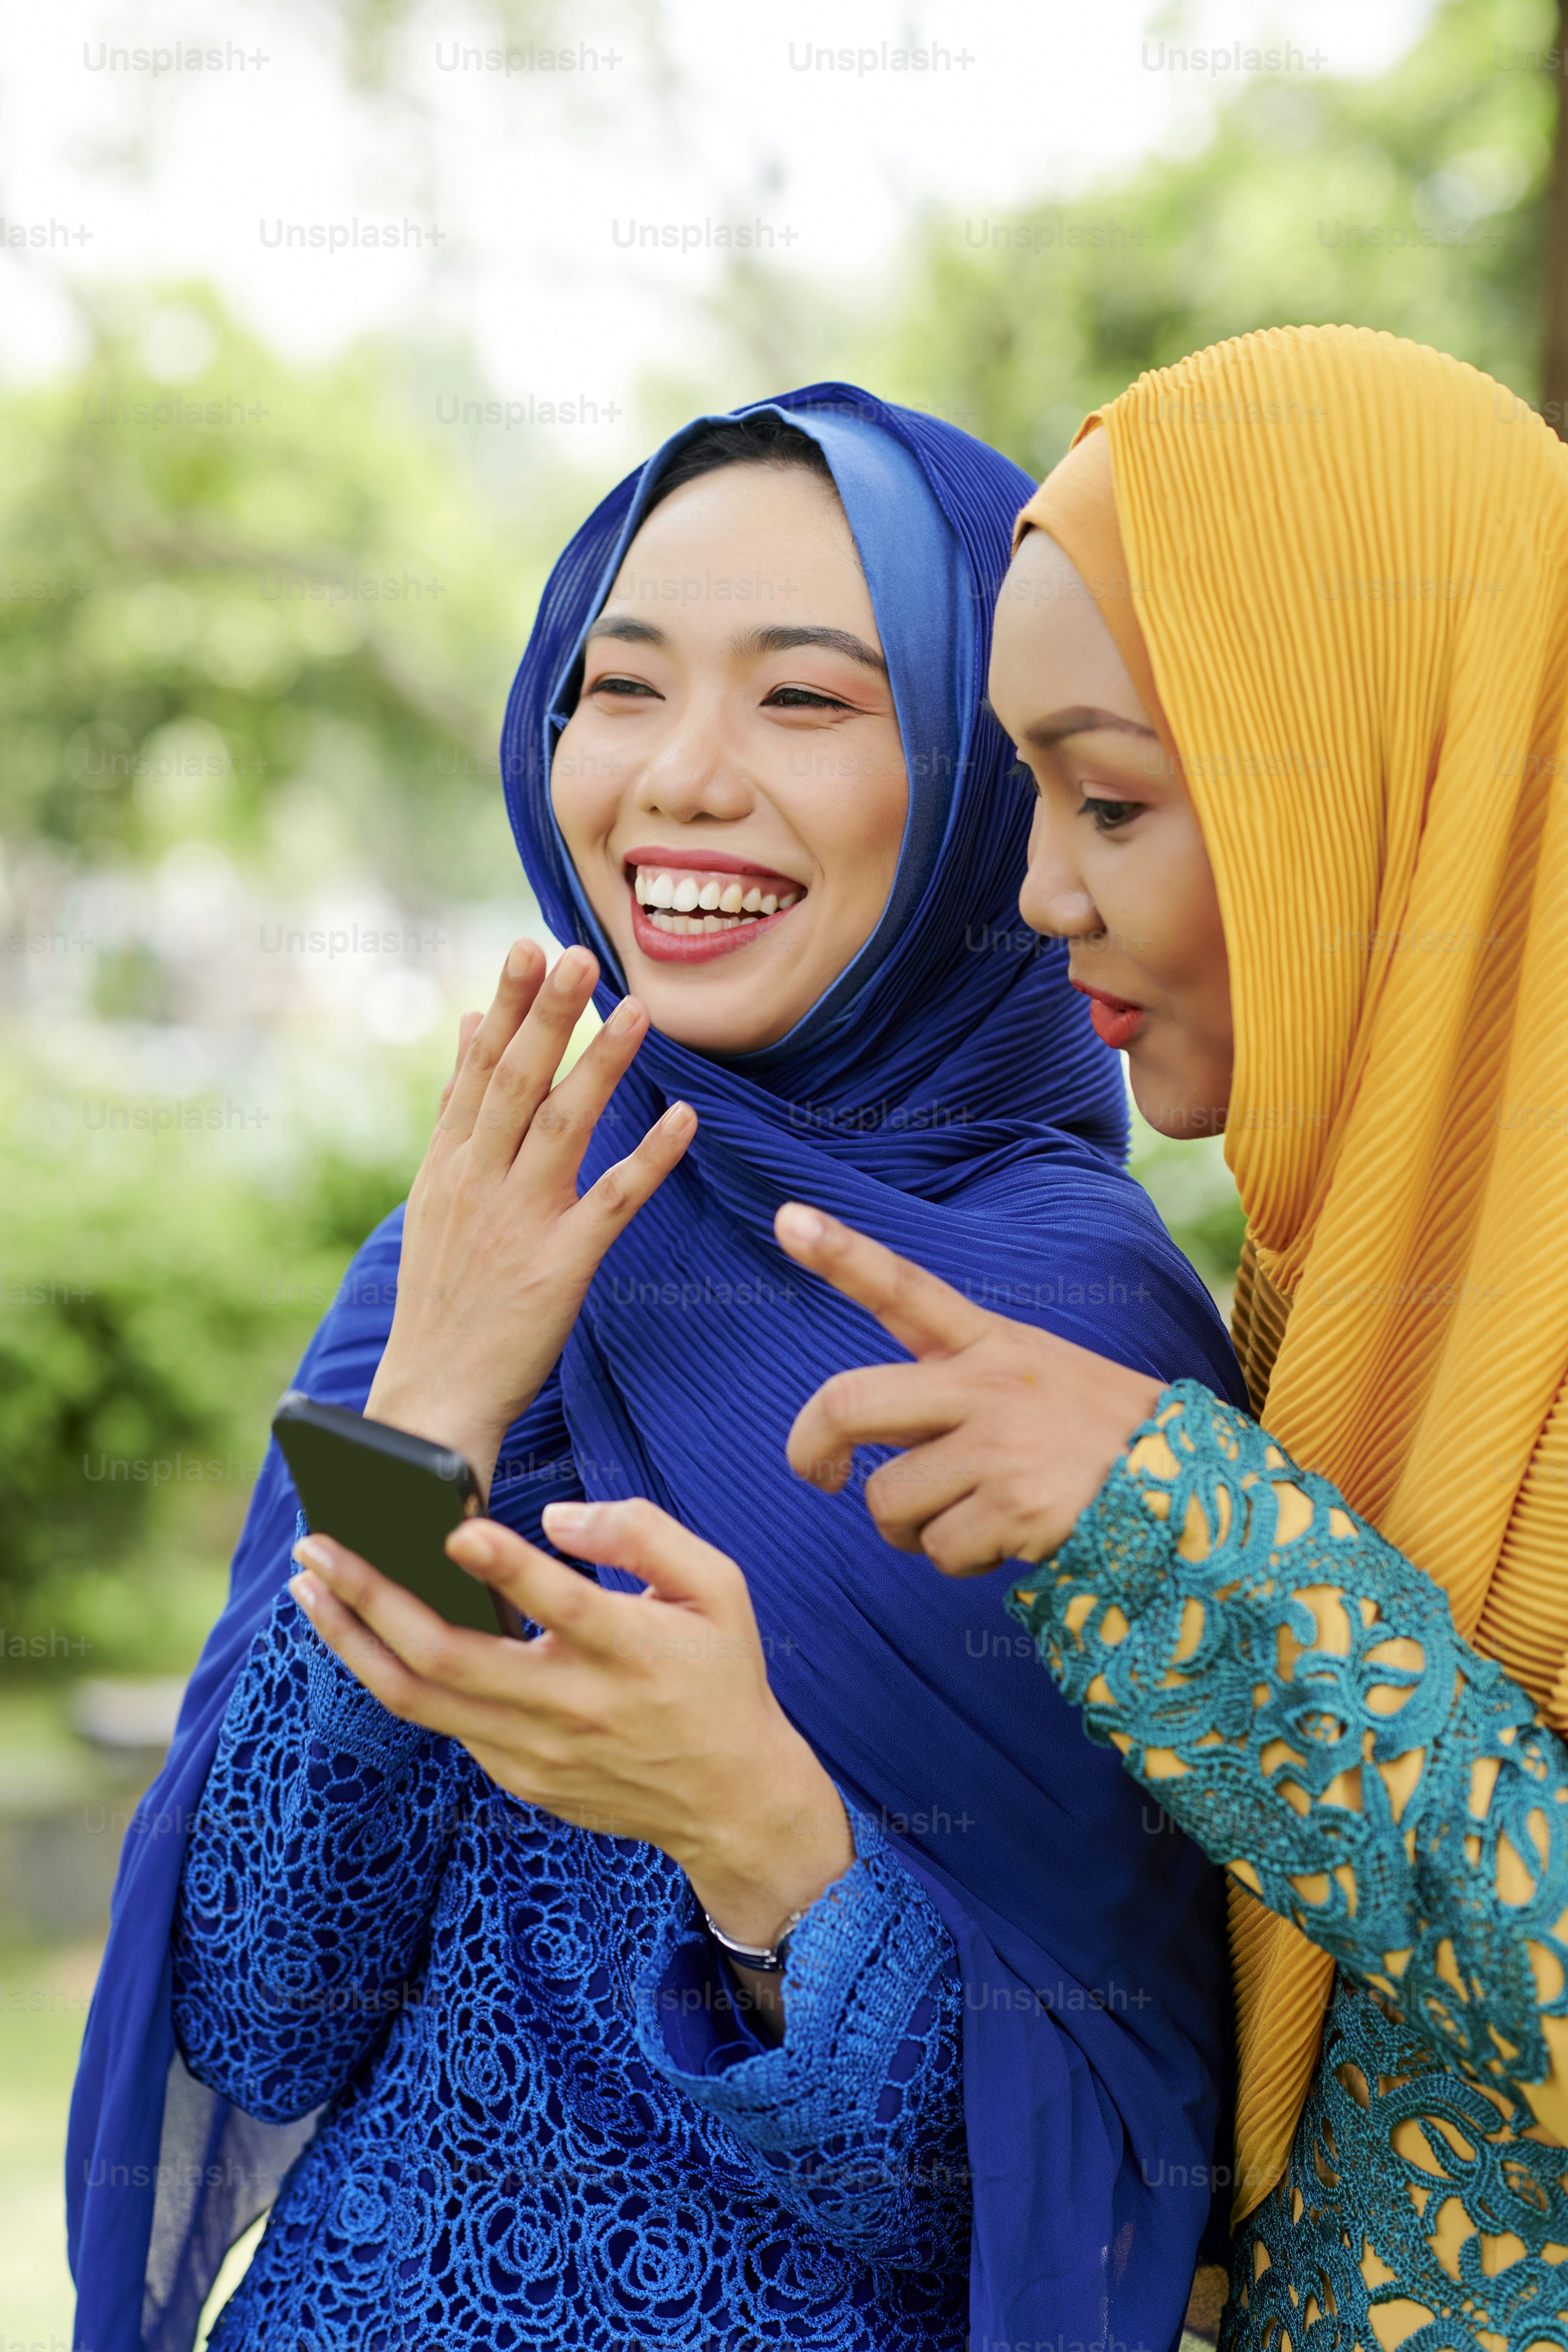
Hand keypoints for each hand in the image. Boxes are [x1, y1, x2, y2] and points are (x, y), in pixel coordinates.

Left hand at [288, 1500, 852, 2015]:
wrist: (731, 1800)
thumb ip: (644, 1533)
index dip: (507, 1567)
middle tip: (317, 1546)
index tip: (454, 1528)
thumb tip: (556, 1516)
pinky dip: (395, 1674)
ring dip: (353, 1641)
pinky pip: (444, 1722)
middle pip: (451, 1658)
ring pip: (420, 1699)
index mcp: (630, 1651)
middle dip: (372, 1598)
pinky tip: (365, 1633)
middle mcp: (574, 1706)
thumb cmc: (720, 1675)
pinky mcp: (518, 1777)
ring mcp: (537, 1751)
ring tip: (310, 1589)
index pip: (561, 1605)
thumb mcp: (718, 1587)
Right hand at [365, 941, 693, 1495]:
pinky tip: (682, 1116)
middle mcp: (479, 1182)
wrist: (432, 1397)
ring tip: (639, 1010)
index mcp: (449, 1163)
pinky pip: (613, 1200)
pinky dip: (649, 1156)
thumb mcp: (434, 1192)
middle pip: (517, 1083)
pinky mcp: (560, 1265)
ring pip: (564, 1127)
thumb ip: (456, 1108)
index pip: (478, 1069)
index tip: (528, 945)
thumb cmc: (442, 1292)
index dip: (505, 1005)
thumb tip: (464, 1023)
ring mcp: (519, 1221)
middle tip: (579, 953)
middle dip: (548, 1015)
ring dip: (603, 1065)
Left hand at [774, 1202, 1161, 1574]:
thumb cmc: (1099, 1438)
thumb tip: (868, 1438)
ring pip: (887, 1500)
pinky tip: (1010, 1540)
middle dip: (810, 1449)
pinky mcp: (1013, 1508)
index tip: (787, 1218)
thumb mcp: (1035, 1378)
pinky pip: (938, 1550)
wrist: (1192, 1491)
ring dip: (910, 1529)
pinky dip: (960, 1561)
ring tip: (970, 1517)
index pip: (905, 1288)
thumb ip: (955, 1388)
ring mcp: (999, 1446)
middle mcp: (987, 1385)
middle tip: (820, 1476)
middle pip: (848, 1403)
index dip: (841, 1253)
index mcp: (991, 1343)